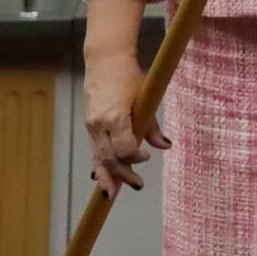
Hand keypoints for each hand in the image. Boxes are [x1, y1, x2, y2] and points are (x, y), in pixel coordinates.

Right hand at [84, 47, 167, 195]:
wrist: (105, 61)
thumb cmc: (129, 77)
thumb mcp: (145, 98)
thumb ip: (152, 125)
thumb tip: (166, 146)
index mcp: (115, 116)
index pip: (123, 148)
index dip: (134, 157)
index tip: (146, 159)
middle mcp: (100, 124)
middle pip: (109, 157)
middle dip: (122, 175)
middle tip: (137, 186)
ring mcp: (92, 125)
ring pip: (98, 156)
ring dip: (106, 176)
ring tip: (111, 194)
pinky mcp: (90, 125)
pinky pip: (94, 149)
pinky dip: (99, 164)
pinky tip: (101, 177)